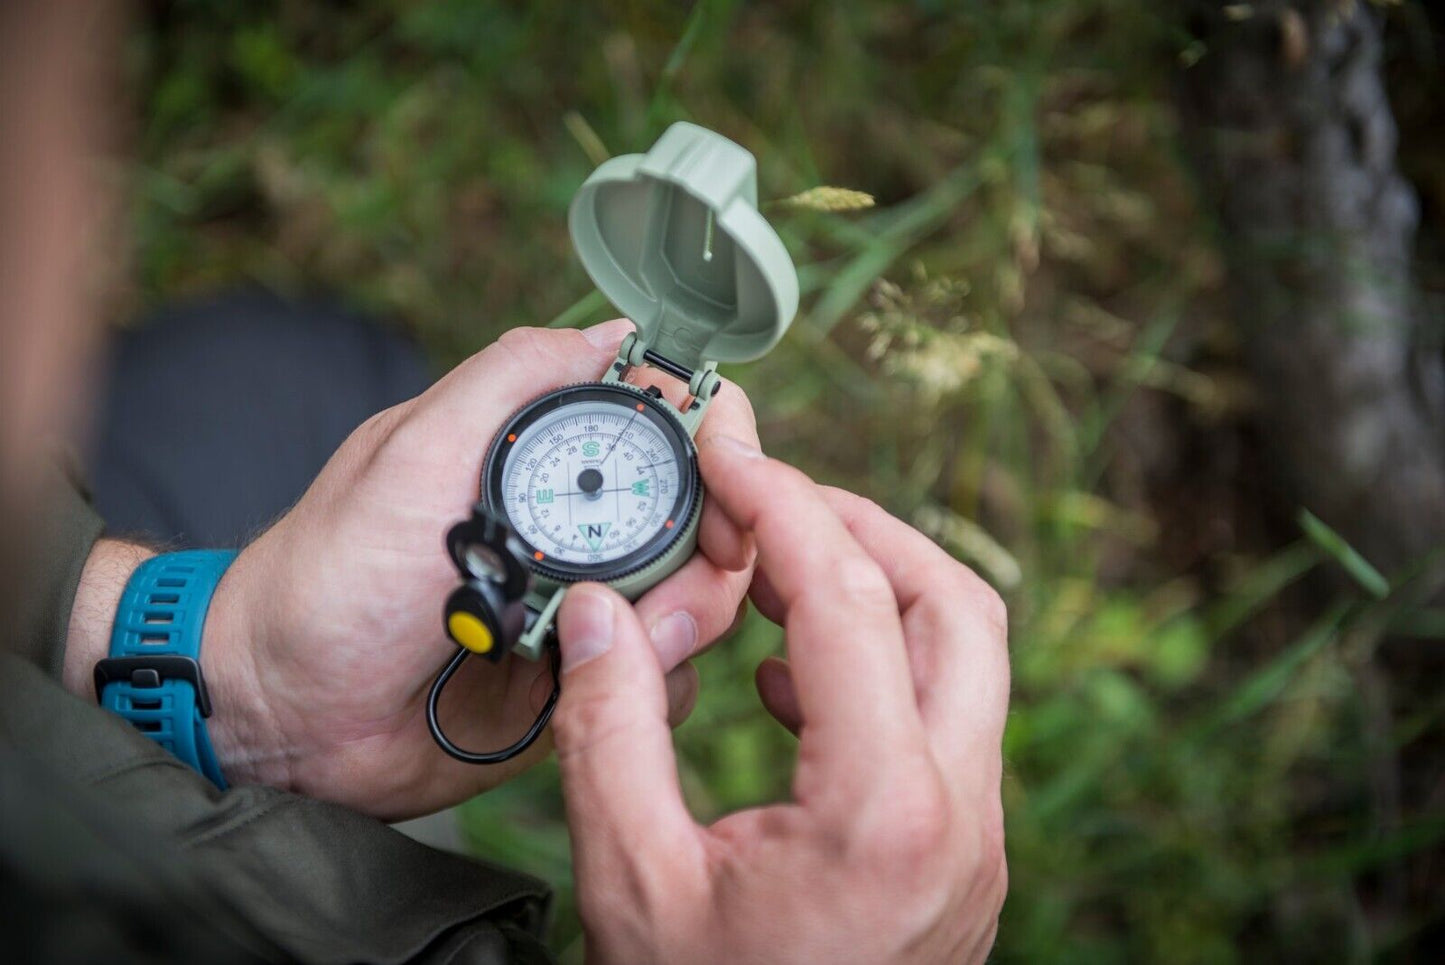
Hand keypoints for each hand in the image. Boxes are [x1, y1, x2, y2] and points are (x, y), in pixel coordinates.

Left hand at [200, 321, 757, 818]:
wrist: (285, 717)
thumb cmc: (333, 577)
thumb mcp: (414, 452)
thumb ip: (509, 378)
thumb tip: (614, 330)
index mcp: (548, 461)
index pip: (674, 432)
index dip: (723, 448)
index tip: (734, 484)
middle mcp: (583, 531)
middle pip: (712, 525)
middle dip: (714, 562)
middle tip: (668, 608)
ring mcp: (588, 612)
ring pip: (701, 606)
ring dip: (678, 630)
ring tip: (595, 653)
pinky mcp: (583, 686)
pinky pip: (661, 683)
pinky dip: (649, 689)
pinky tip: (587, 693)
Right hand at [551, 434, 1009, 964]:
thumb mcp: (632, 877)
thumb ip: (610, 727)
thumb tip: (603, 608)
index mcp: (883, 812)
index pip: (846, 599)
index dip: (782, 503)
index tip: (730, 451)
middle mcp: (961, 815)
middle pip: (954, 604)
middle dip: (860, 527)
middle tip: (767, 501)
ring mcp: (980, 839)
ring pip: (967, 658)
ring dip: (880, 592)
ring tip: (771, 585)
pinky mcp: (970, 856)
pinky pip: (949, 720)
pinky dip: (882, 666)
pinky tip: (789, 691)